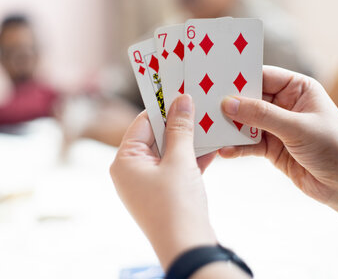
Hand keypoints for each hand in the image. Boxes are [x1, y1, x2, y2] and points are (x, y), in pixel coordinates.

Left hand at [110, 95, 216, 268]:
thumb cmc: (177, 204)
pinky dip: (191, 158)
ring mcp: (146, 184)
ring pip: (168, 152)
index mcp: (124, 161)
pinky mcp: (163, 194)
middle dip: (179, 123)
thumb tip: (182, 100)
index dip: (163, 106)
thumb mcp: (180, 160)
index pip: (143, 123)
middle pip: (155, 137)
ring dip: (189, 140)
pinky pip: (175, 168)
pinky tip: (212, 146)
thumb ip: (181, 128)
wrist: (188, 248)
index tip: (182, 90)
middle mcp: (131, 171)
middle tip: (199, 103)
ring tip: (209, 121)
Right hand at [219, 66, 337, 203]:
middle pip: (250, 98)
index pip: (263, 76)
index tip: (215, 79)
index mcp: (298, 88)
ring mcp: (277, 126)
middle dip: (230, 103)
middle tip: (203, 103)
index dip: (240, 77)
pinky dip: (237, 147)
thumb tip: (228, 103)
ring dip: (229, 126)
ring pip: (246, 122)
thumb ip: (262, 115)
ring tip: (208, 127)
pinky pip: (248, 143)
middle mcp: (285, 104)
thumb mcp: (296, 127)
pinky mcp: (271, 148)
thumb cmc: (333, 148)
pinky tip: (224, 151)